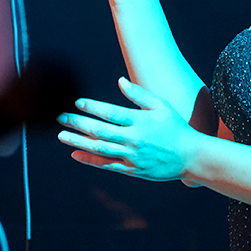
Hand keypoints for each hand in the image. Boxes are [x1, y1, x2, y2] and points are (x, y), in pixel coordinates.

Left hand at [57, 77, 198, 181]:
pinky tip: (75, 154)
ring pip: (99, 149)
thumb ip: (139, 94)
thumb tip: (119, 81)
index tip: (77, 102)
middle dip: (77, 123)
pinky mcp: (132, 170)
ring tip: (62, 135)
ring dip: (78, 142)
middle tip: (61, 118)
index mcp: (140, 121)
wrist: (190, 156)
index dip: (92, 107)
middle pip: (99, 131)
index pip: (110, 113)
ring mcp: (131, 156)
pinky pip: (106, 164)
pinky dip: (89, 160)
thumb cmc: (175, 127)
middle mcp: (133, 139)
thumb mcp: (161, 106)